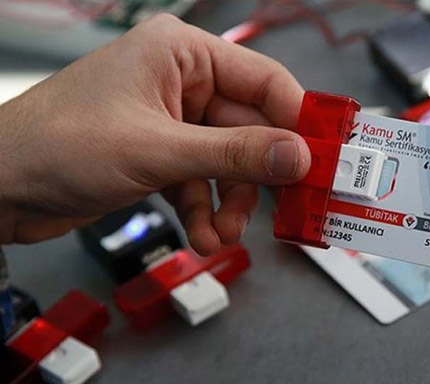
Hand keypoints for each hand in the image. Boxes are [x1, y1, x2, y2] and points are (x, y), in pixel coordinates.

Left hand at [0, 14, 310, 253]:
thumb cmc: (58, 145)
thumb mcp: (159, 152)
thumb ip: (235, 156)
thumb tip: (298, 156)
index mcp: (182, 54)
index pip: (266, 81)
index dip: (299, 123)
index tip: (325, 160)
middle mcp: (182, 82)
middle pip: (251, 129)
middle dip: (258, 179)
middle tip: (287, 211)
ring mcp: (172, 121)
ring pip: (229, 164)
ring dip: (231, 204)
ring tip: (224, 235)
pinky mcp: (160, 155)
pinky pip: (202, 182)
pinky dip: (205, 211)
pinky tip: (203, 235)